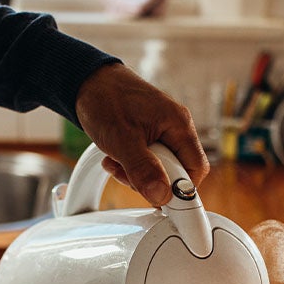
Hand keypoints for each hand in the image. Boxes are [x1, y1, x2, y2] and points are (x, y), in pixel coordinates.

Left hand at [74, 63, 209, 205]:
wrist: (87, 82)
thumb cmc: (105, 100)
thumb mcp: (122, 140)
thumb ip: (143, 169)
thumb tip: (161, 196)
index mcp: (179, 125)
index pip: (196, 169)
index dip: (181, 190)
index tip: (161, 201)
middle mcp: (175, 128)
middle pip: (178, 171)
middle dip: (151, 180)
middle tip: (128, 175)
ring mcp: (163, 131)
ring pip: (160, 168)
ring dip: (137, 174)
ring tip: (116, 163)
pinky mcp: (149, 135)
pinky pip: (148, 160)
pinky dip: (131, 165)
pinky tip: (114, 158)